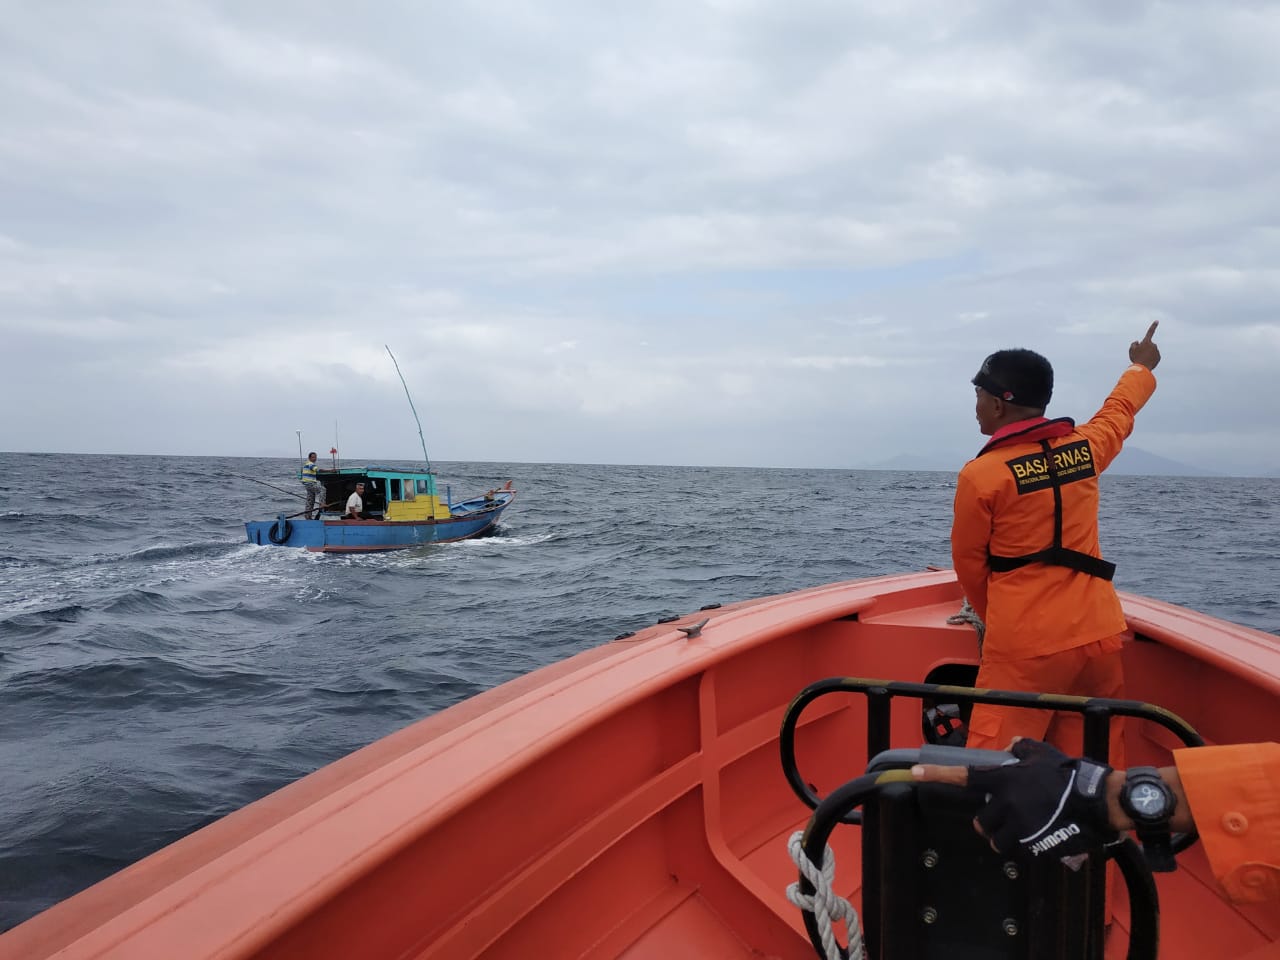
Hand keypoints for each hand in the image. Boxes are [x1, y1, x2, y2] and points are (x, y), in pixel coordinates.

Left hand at [912, 739, 1118, 859]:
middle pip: (981, 821)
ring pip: (997, 840)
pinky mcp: (1032, 844)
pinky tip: (1040, 837)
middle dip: (990, 822)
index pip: (963, 776)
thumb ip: (1024, 749)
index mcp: (1003, 779)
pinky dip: (1025, 847)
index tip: (913, 771)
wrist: (1097, 801)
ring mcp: (1017, 825)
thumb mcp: (1044, 755)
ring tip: (1025, 829)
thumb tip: (1012, 744)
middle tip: (1008, 817)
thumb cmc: (1069, 775)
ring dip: (1005, 838)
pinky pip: (1018, 850)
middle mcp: (1004, 802)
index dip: (936, 774)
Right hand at [1129, 320, 1160, 370]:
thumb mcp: (1131, 350)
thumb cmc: (1136, 358)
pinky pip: (1154, 357)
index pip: (1150, 332)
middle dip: (1145, 348)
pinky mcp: (1159, 357)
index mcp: (1146, 341)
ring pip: (1151, 351)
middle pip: (1148, 345)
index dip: (1153, 326)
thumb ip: (1133, 344)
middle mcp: (1153, 345)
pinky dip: (1151, 359)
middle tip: (1140, 355)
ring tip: (1143, 360)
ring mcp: (1157, 351)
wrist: (1142, 368)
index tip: (1157, 321)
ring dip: (1148, 354)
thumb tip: (1137, 342)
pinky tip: (1147, 363)